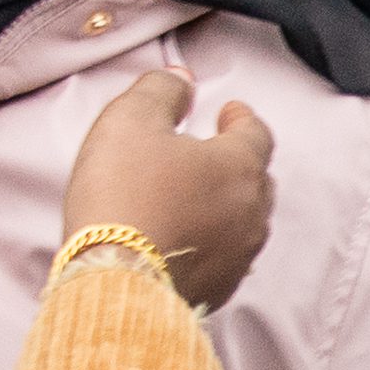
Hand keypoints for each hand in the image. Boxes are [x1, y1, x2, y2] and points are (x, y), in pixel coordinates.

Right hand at [59, 69, 274, 312]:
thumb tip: (180, 80)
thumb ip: (161, 90)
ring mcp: (238, 256)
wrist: (113, 278)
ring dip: (226, 205)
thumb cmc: (123, 196)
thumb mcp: (131, 120)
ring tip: (196, 198)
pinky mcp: (220, 289)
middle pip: (256, 179)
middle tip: (212, 154)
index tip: (230, 112)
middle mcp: (250, 212)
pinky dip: (212, 243)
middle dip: (237, 163)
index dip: (241, 118)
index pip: (256, 132)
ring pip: (245, 221)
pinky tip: (187, 239)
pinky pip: (226, 257)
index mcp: (239, 165)